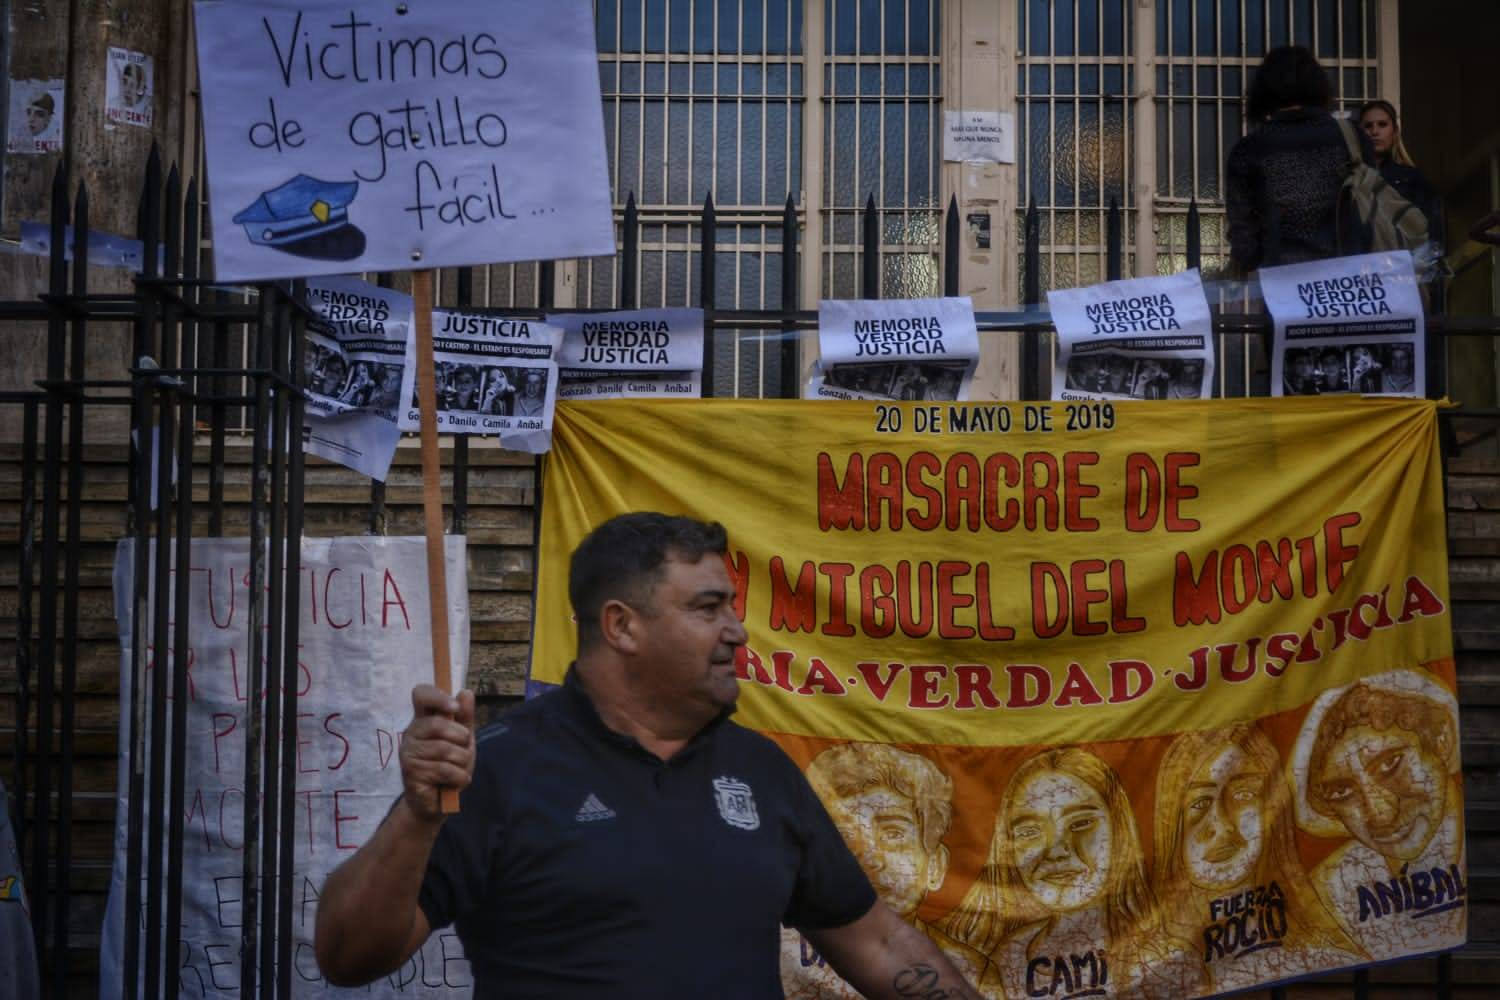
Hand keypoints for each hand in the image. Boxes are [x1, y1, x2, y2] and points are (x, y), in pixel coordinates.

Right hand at [399, 685, 475, 821]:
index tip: (455, 708)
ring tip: (459, 769)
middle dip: (461, 738)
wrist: (438, 802)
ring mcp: (408, 753)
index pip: (421, 694)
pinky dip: (459, 776)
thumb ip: (465, 718)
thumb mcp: (463, 740)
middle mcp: (411, 733)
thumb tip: (466, 692)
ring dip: (462, 761)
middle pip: (437, 724)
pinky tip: (456, 781)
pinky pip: (443, 769)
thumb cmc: (450, 766)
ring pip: (444, 749)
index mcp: (423, 719)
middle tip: (464, 749)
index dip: (437, 697)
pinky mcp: (411, 773)